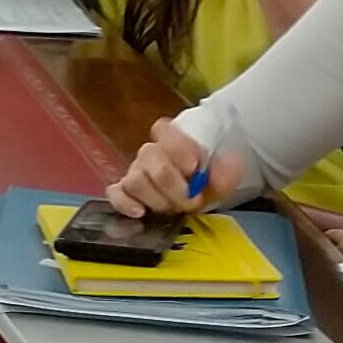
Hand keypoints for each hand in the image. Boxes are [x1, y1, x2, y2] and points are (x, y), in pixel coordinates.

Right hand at [106, 118, 252, 219]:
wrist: (193, 193)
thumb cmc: (203, 180)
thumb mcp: (221, 176)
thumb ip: (226, 170)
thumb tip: (228, 168)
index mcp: (171, 140)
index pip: (163, 130)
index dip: (177, 147)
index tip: (194, 167)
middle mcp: (149, 153)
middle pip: (149, 156)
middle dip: (171, 183)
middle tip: (191, 200)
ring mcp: (134, 172)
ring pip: (135, 179)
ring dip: (157, 198)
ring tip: (173, 210)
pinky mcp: (124, 192)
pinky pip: (115, 193)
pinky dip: (124, 203)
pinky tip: (140, 213)